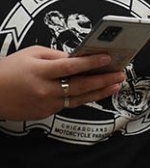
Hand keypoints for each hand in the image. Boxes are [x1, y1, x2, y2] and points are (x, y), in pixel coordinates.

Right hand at [0, 46, 124, 119]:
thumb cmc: (9, 70)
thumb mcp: (30, 54)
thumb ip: (55, 56)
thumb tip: (78, 58)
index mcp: (40, 71)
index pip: (70, 67)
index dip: (90, 63)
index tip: (108, 58)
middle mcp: (44, 89)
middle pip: (80, 86)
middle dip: (103, 80)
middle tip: (120, 74)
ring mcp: (45, 103)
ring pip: (78, 98)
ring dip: (99, 92)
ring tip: (115, 85)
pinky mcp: (45, 113)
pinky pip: (68, 104)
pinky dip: (83, 97)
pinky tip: (96, 92)